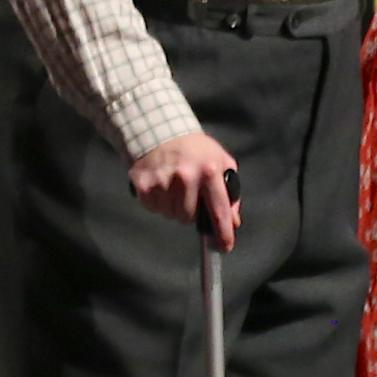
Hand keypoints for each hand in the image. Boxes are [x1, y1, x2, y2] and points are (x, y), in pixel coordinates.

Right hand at [129, 130, 241, 250]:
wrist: (159, 130)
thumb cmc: (195, 149)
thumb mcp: (221, 162)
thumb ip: (230, 192)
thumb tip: (233, 222)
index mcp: (209, 171)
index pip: (219, 210)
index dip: (223, 232)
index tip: (225, 246)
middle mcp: (185, 177)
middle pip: (189, 218)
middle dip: (191, 212)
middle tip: (188, 194)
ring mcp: (162, 182)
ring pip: (171, 215)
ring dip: (173, 207)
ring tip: (173, 186)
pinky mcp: (143, 185)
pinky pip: (153, 208)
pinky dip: (157, 202)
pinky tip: (161, 186)